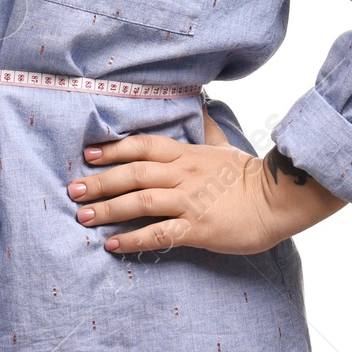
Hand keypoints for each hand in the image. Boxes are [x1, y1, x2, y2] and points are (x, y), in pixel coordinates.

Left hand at [67, 107, 347, 255]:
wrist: (280, 199)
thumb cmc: (250, 174)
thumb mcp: (223, 146)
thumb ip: (206, 130)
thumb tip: (200, 106)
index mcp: (186, 155)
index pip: (142, 146)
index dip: (113, 149)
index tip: (88, 154)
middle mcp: (182, 175)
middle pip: (133, 174)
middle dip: (100, 181)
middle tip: (72, 189)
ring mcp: (189, 201)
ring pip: (140, 202)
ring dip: (108, 208)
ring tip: (83, 216)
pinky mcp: (198, 229)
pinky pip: (159, 234)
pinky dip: (133, 239)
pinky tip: (113, 244)